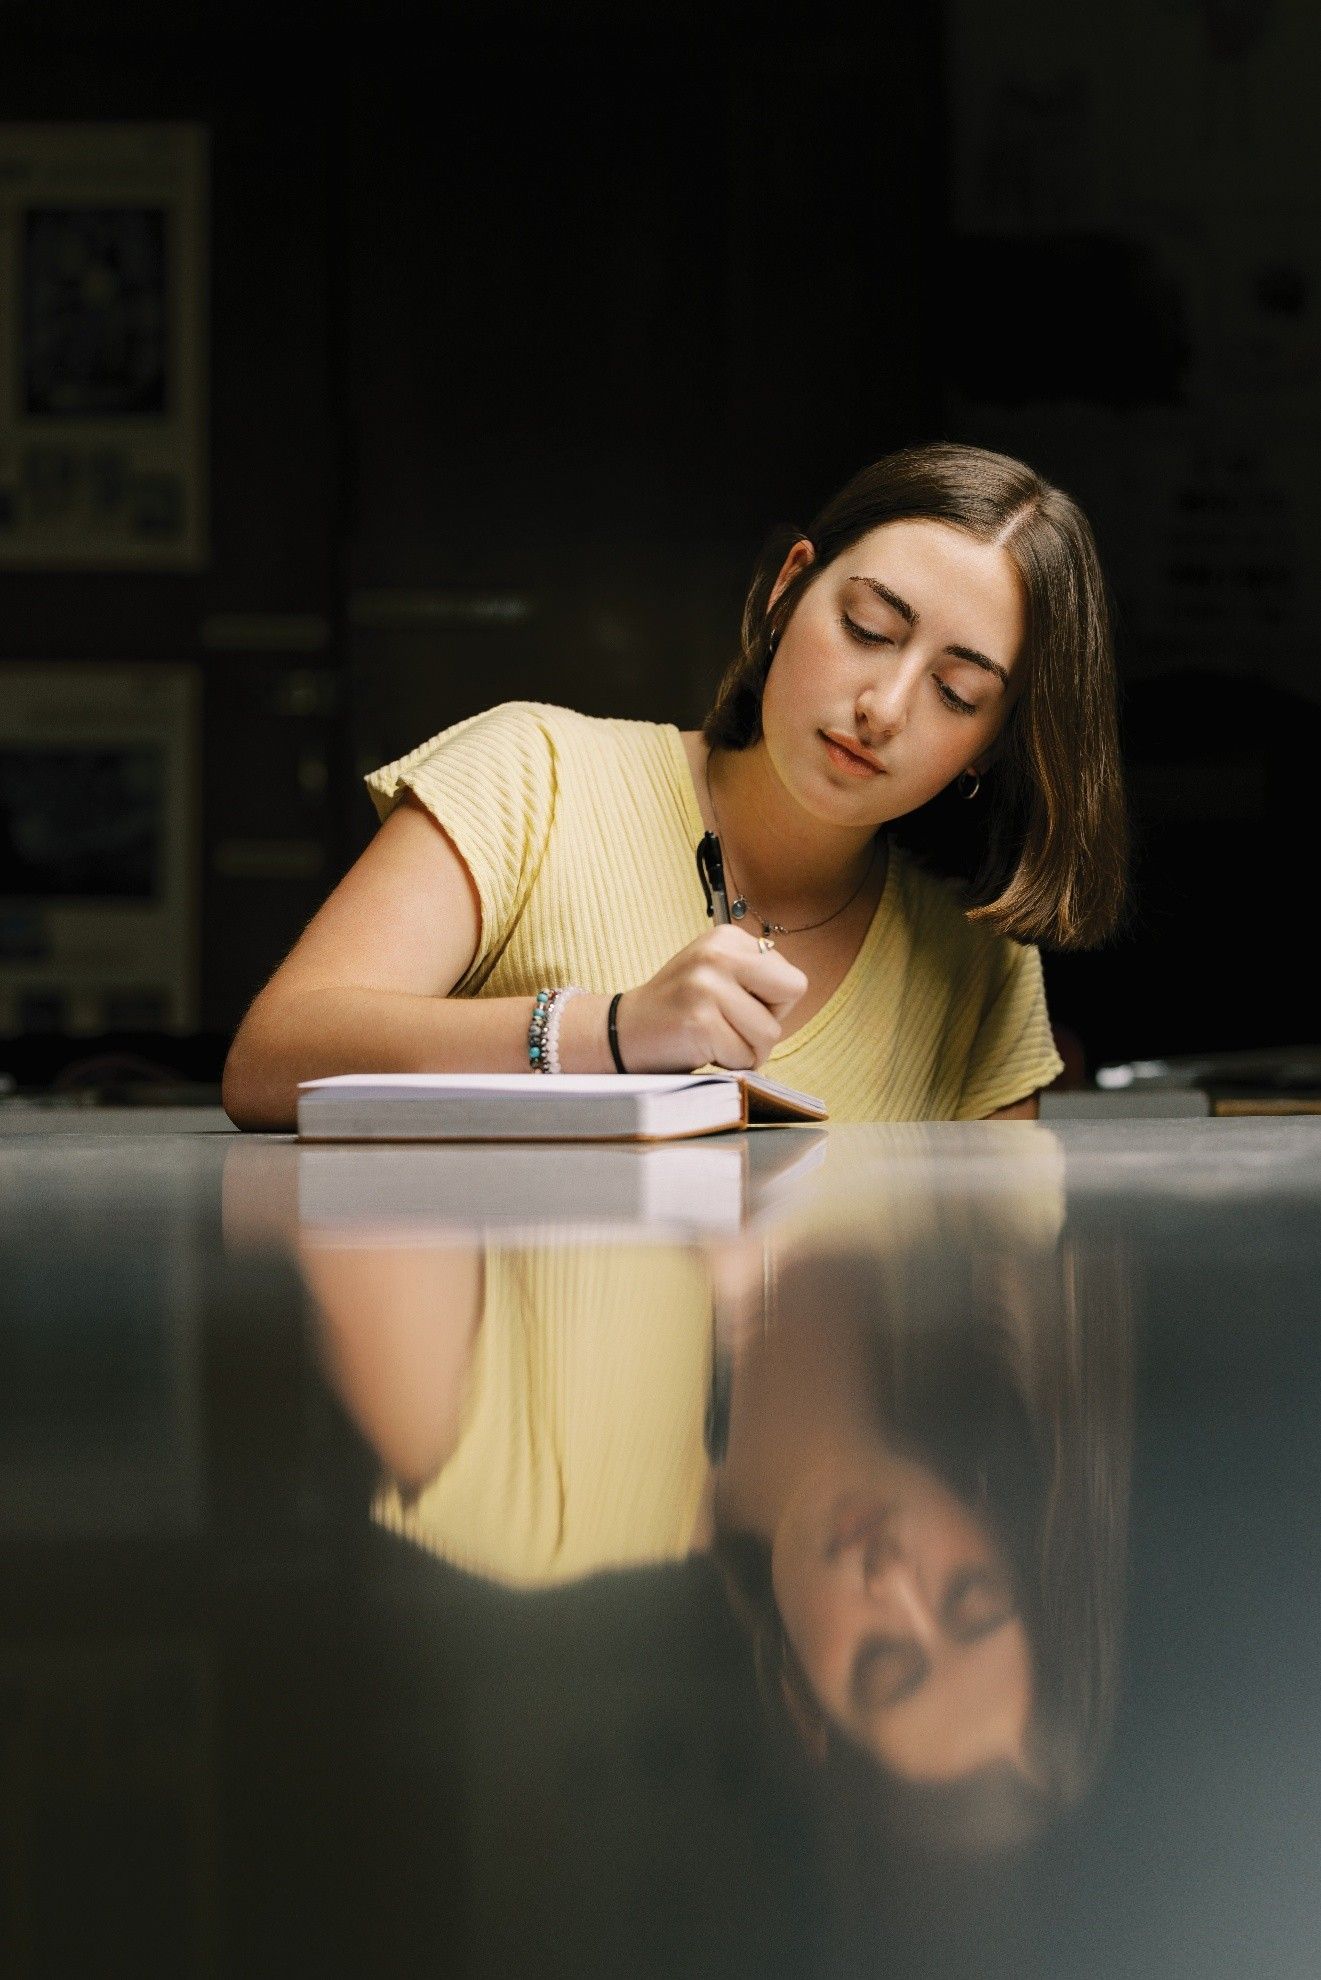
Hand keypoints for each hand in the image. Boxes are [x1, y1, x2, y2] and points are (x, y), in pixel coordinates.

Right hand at [614, 926, 807, 1072]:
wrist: (624, 1031)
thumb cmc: (680, 1009)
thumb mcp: (716, 972)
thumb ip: (754, 973)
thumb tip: (794, 987)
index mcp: (727, 937)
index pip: (790, 976)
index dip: (771, 1001)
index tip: (735, 1004)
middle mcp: (717, 954)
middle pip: (791, 992)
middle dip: (770, 1020)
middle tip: (733, 1023)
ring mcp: (707, 986)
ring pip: (770, 1033)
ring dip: (747, 1048)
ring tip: (714, 1038)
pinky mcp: (700, 1021)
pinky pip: (745, 1056)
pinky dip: (729, 1062)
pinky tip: (702, 1049)